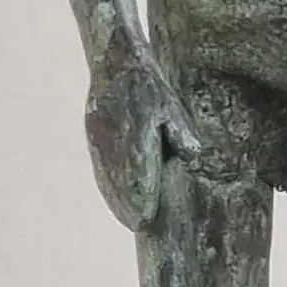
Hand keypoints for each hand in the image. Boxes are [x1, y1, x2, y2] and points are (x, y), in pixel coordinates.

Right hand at [85, 44, 200, 229]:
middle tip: (140, 226)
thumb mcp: (171, 107)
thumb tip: (193, 157)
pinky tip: (116, 197)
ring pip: (107, 177)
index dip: (141, 202)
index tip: (147, 221)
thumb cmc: (150, 85)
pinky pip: (100, 167)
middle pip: (119, 185)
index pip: (136, 179)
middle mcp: (112, 141)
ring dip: (117, 200)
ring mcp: (99, 139)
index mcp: (133, 135)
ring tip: (129, 220)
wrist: (115, 60)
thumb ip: (181, 134)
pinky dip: (108, 185)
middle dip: (129, 207)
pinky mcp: (93, 135)